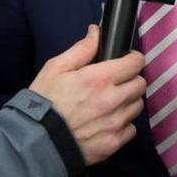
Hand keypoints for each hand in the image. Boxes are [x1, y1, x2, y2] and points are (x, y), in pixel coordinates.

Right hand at [29, 25, 145, 164]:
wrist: (37, 143)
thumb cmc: (44, 103)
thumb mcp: (55, 68)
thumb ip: (81, 49)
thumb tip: (96, 32)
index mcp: (99, 79)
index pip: (135, 63)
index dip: (132, 59)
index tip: (125, 60)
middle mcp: (112, 100)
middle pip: (140, 84)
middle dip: (130, 79)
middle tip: (115, 82)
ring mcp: (115, 123)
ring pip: (137, 106)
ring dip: (127, 102)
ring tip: (109, 103)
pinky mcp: (114, 143)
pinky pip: (130, 129)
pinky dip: (122, 125)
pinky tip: (106, 122)